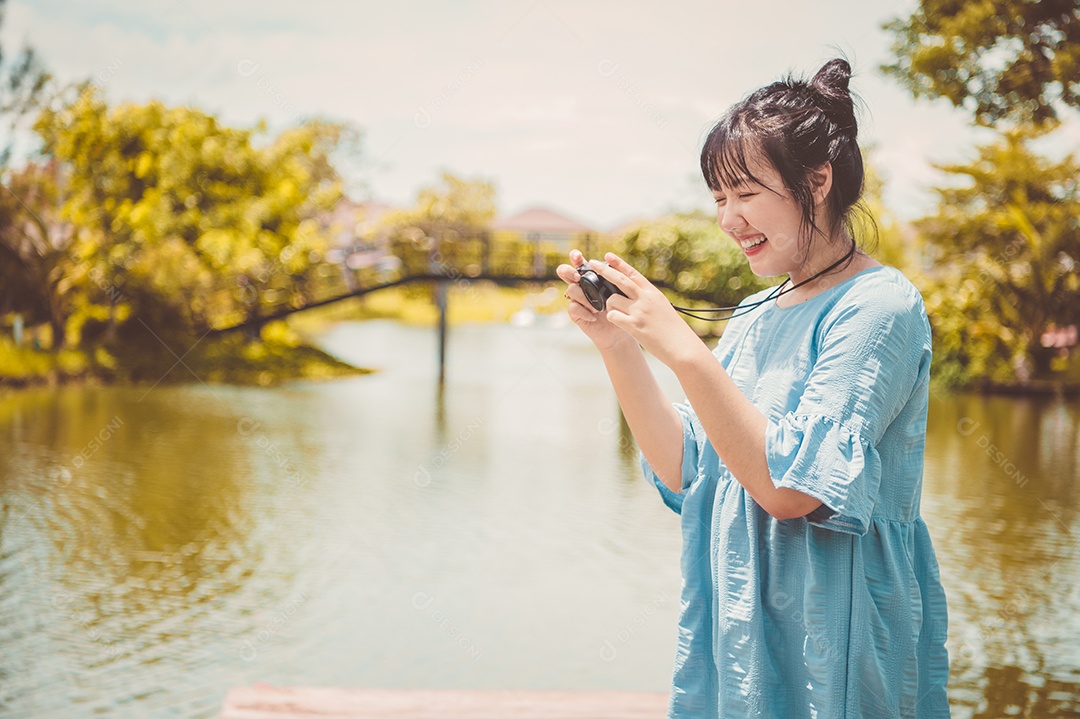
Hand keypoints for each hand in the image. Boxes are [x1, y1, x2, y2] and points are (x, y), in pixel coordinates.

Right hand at [557, 250, 633, 351]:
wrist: (620, 331)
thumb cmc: (623, 308)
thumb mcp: (621, 291)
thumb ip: (614, 278)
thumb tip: (609, 265)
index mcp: (592, 276)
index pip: (579, 263)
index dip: (575, 257)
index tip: (578, 256)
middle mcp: (581, 286)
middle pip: (565, 272)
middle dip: (568, 271)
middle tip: (578, 277)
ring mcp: (577, 299)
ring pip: (571, 290)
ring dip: (584, 297)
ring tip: (598, 307)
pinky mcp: (576, 313)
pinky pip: (573, 307)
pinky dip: (584, 312)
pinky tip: (594, 317)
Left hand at [586, 252, 703, 367]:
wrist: (681, 346)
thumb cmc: (673, 329)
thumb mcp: (662, 307)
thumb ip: (648, 298)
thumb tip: (635, 292)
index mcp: (652, 293)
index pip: (633, 274)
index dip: (619, 263)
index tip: (608, 255)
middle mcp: (645, 299)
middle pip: (619, 280)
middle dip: (604, 270)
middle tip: (593, 263)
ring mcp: (638, 311)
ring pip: (612, 300)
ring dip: (609, 306)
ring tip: (617, 314)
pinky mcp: (633, 325)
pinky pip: (612, 316)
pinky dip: (612, 318)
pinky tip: (619, 323)